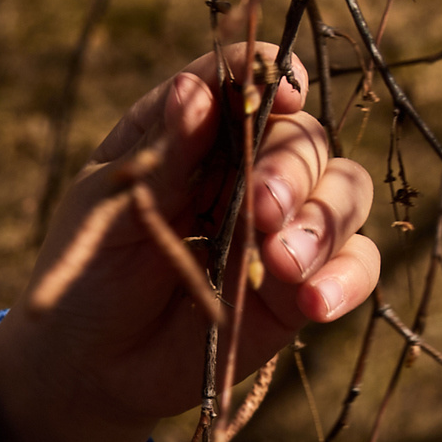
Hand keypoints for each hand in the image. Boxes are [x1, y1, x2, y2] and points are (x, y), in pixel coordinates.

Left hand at [0, 44, 380, 441]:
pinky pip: (355, 267)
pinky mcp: (301, 289)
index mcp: (197, 135)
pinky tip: (312, 302)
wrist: (87, 364)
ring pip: (345, 194)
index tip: (280, 95)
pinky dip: (346, 278)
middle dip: (292, 169)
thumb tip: (195, 89)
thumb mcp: (109, 209)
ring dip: (323, 222)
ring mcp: (282, 229)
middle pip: (306, 140)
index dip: (269, 78)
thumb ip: (161, 154)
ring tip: (279, 262)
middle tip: (261, 208)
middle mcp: (250, 170)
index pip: (246, 85)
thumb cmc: (86, 271)